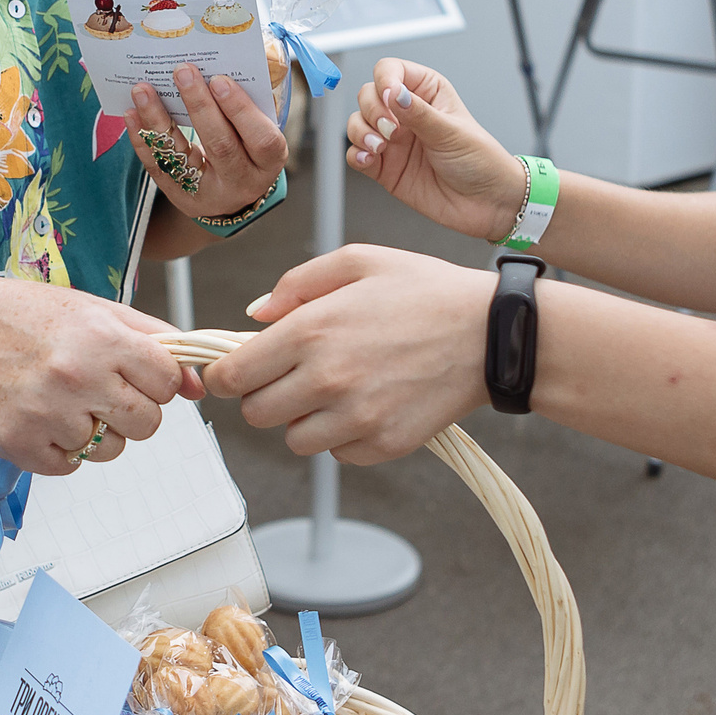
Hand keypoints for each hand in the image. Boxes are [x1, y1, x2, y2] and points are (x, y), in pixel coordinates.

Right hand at [0, 269, 202, 477]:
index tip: (135, 372)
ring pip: (110, 450)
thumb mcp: (99, 310)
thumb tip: (196, 386)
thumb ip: (156, 343)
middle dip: (133, 410)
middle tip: (103, 390)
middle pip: (146, 424)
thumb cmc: (30, 316)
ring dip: (96, 431)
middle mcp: (77, 377)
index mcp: (102, 339)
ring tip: (66, 399)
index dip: (155, 380)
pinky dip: (62, 448)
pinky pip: (70, 465)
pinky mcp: (21, 445)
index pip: (166, 382)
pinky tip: (43, 415)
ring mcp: (47, 415)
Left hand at [128, 64, 288, 220]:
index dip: (240, 110)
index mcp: (269, 162)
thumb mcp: (258, 129)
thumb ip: (246, 104)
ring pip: (182, 157)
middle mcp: (242, 182)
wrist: (231, 193)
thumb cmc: (247, 146)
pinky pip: (158, 167)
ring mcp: (209, 193)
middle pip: (221, 145)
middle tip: (182, 72)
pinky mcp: (180, 197)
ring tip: (143, 89)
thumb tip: (218, 64)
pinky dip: (142, 139)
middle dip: (199, 106)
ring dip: (159, 119)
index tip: (219, 80)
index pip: (261, 139)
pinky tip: (132, 114)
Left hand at [204, 245, 488, 464]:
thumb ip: (298, 282)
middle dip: (264, 394)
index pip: (234, 374)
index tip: (232, 372)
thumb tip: (256, 314)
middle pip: (256, 413)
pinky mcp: (382, 445)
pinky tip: (366, 404)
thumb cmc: (427, 292)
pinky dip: (342, 436)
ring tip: (334, 389)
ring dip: (303, 419)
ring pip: (293, 439)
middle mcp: (327, 378)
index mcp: (312, 329)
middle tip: (290, 376)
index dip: (224, 375)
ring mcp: (355, 417)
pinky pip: (337, 454)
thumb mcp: (359, 260)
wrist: (491, 334)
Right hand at [344, 59, 523, 241]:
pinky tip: (370, 159)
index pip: (391, 70)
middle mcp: (406, 114)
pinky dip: (357, 154)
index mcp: (427, 92)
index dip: (385, 80)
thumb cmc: (481, 161)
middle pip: (368, 95)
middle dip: (372, 110)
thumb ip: (419, 113)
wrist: (487, 204)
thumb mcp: (452, 132)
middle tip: (391, 130)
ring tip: (380, 146)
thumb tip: (393, 93)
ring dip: (360, 132)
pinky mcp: (384, 167)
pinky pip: (356, 154)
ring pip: (356, 123)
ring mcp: (393, 140)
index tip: (390, 98)